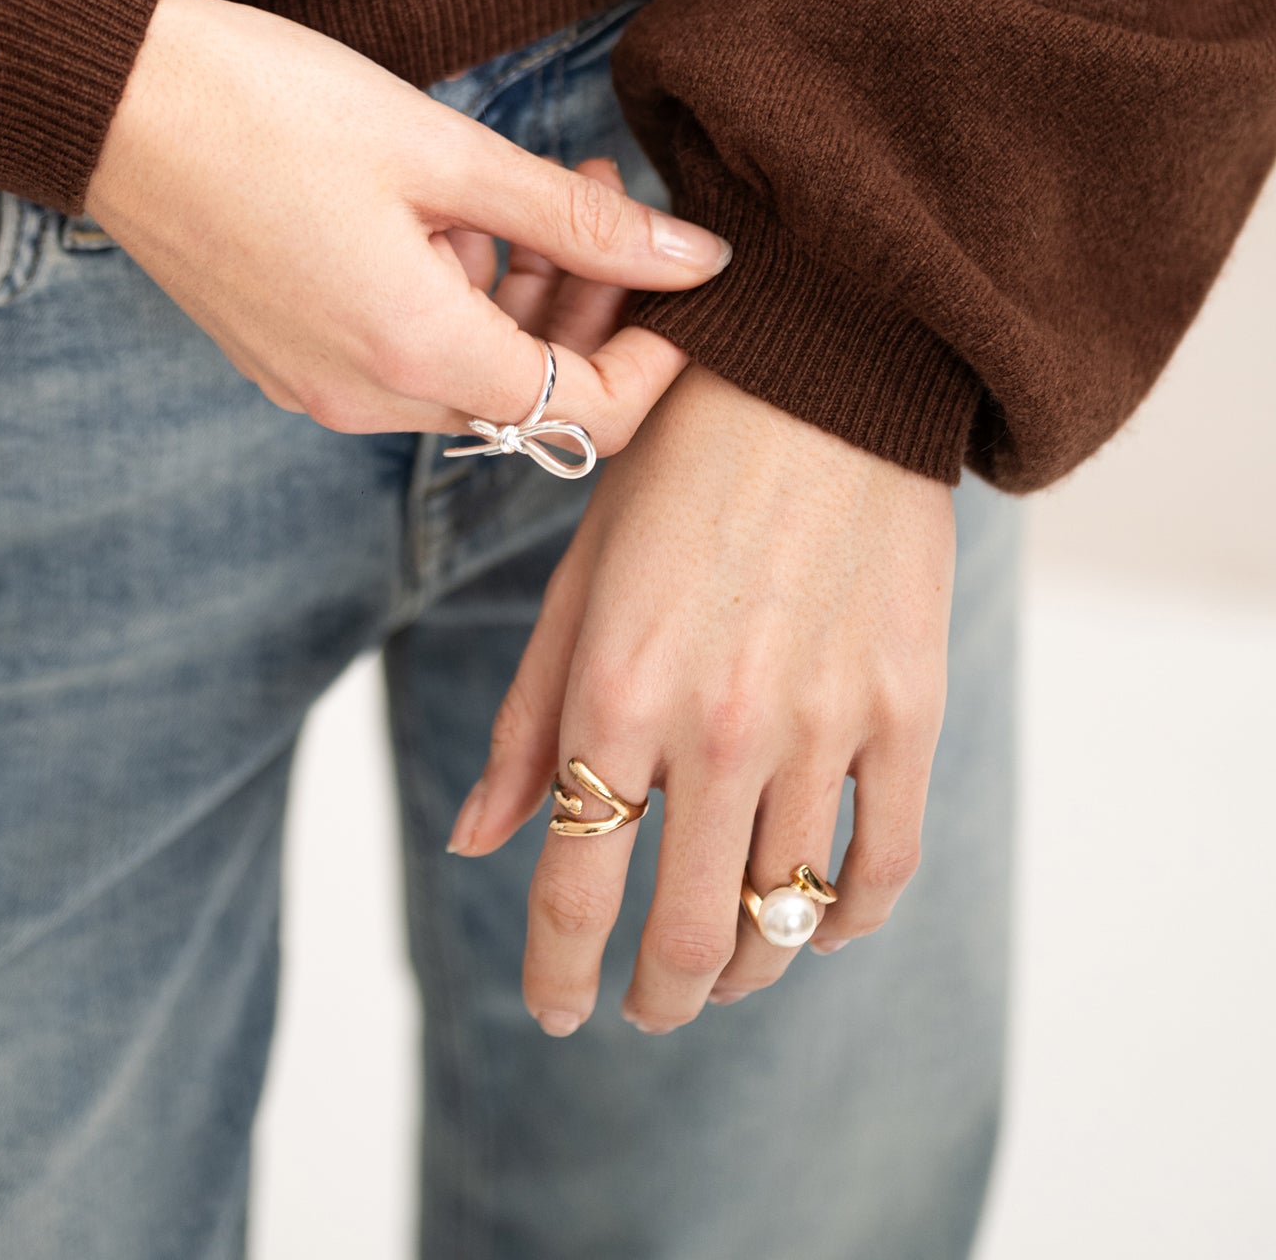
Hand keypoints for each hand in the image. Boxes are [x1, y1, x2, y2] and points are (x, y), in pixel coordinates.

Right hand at [86, 0, 726, 448]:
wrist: (104, 97)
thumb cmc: (268, 105)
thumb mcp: (443, 152)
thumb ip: (576, 222)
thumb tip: (700, 262)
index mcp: (415, 354)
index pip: (588, 415)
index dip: (656, 357)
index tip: (681, 274)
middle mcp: (364, 397)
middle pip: (528, 396)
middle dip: (588, 307)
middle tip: (600, 190)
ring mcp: (314, 383)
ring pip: (464, 372)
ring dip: (517, 293)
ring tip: (522, 180)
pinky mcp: (282, 355)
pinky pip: (400, 354)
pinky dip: (446, 297)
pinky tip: (438, 210)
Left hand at [446, 363, 955, 1032]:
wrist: (822, 374)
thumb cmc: (679, 467)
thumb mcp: (580, 578)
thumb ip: (530, 717)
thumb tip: (474, 840)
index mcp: (618, 690)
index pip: (578, 887)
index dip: (559, 970)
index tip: (555, 1008)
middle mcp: (720, 726)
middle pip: (688, 933)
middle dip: (656, 994)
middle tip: (643, 1005)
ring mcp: (825, 724)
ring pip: (784, 915)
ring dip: (746, 969)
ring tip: (723, 974)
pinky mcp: (909, 710)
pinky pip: (881, 863)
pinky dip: (845, 921)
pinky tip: (816, 928)